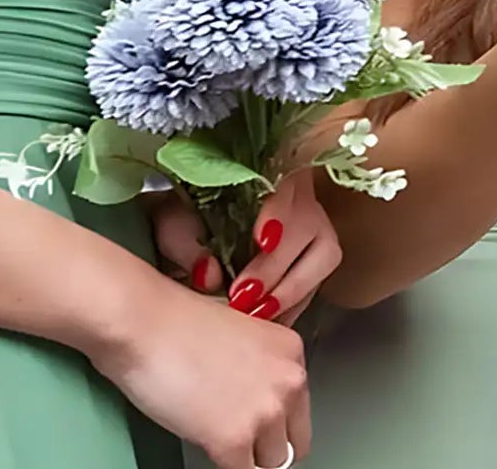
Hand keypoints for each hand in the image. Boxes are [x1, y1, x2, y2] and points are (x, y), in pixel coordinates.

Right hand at [87, 277, 310, 468]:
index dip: (273, 420)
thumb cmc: (172, 323)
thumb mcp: (237, 334)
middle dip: (265, 443)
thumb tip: (253, 400)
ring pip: (270, 462)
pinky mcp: (235, 439)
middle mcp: (289, 381)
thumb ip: (256, 368)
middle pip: (292, 440)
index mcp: (291, 353)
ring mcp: (265, 412)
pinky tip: (205, 444)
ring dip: (244, 455)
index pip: (298, 409)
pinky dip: (222, 463)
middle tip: (237, 436)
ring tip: (214, 434)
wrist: (140, 323)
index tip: (256, 424)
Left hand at [156, 173, 340, 324]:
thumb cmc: (185, 219)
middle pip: (310, 227)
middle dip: (278, 267)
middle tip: (243, 298)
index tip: (262, 241)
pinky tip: (267, 320)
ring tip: (257, 314)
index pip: (286, 185)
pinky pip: (316, 284)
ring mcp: (316, 228)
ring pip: (324, 256)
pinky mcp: (315, 261)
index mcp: (267, 174)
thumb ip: (186, 245)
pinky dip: (293, 306)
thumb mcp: (172, 225)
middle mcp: (301, 198)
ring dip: (292, 290)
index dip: (279, 212)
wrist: (191, 230)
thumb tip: (211, 276)